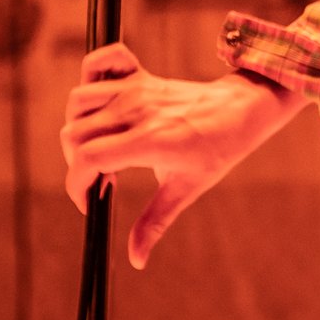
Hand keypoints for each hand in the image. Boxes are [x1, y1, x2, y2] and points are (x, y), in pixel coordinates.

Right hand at [60, 43, 302, 267]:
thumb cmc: (217, 150)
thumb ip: (155, 222)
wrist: (244, 110)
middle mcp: (137, 110)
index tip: (91, 201)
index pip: (87, 158)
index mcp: (149, 140)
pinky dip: (92, 71)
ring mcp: (138, 88)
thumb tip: (135, 260)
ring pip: (79, 101)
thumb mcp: (187, 188)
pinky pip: (103, 59)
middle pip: (74, 133)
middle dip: (78, 162)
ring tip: (102, 145)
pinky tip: (100, 98)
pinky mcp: (141, 74)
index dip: (77, 185)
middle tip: (104, 177)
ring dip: (79, 126)